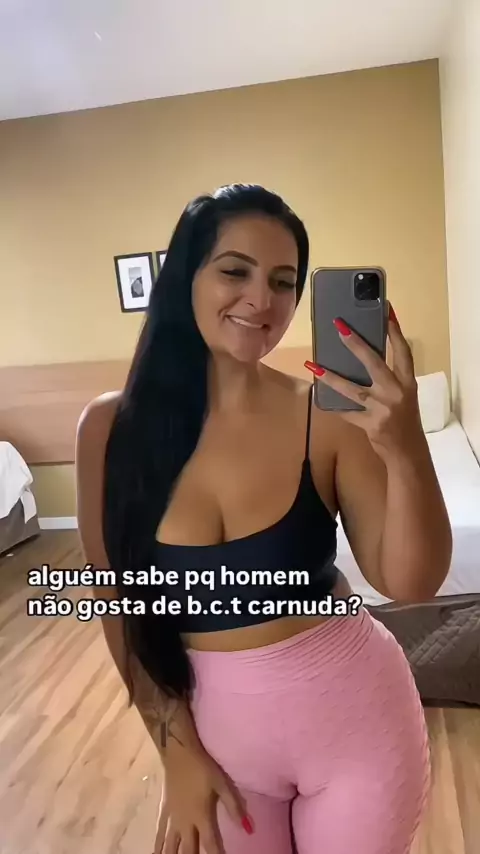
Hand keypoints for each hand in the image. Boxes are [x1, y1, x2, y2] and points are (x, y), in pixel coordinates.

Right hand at [153, 743, 252, 853]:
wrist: (179, 753)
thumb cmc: (202, 767)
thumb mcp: (222, 783)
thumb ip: (234, 806)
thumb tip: (247, 828)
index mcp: (201, 815)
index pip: (211, 843)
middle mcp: (185, 821)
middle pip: (189, 849)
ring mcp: (173, 817)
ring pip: (171, 845)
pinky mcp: (166, 810)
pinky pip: (161, 832)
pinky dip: (159, 844)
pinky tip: (156, 851)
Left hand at [305, 305, 423, 458]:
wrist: (408, 452)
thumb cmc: (404, 420)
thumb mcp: (404, 396)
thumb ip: (389, 379)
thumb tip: (362, 357)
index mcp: (408, 383)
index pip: (404, 352)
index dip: (395, 332)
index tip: (387, 310)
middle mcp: (397, 393)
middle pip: (374, 363)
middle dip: (356, 344)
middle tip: (339, 327)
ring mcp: (384, 409)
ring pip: (353, 389)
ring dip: (331, 377)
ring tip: (313, 365)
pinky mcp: (372, 424)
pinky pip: (347, 412)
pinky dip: (332, 406)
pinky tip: (318, 397)